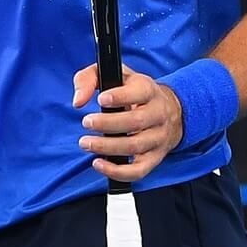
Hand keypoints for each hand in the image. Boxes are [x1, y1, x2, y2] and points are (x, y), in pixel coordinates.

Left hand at [71, 64, 184, 183]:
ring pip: (135, 146)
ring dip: (107, 147)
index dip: (120, 97)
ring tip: (86, 143)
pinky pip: (138, 171)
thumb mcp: (114, 75)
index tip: (100, 99)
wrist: (168, 111)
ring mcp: (158, 138)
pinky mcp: (154, 158)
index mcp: (149, 90)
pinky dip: (117, 171)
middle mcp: (158, 114)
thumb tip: (78, 101)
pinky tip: (98, 163)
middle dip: (107, 124)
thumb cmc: (133, 91)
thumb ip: (89, 79)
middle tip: (86, 122)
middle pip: (136, 122)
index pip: (140, 92)